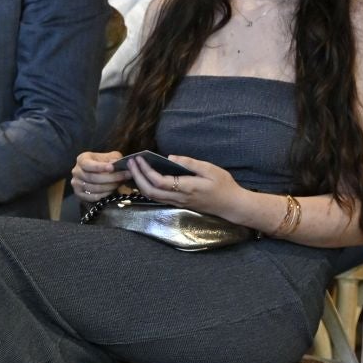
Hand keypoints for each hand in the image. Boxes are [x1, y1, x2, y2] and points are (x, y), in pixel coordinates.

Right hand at [70, 151, 130, 204]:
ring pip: (93, 188)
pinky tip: (112, 191)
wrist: (98, 172)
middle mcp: (76, 171)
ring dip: (109, 187)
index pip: (88, 164)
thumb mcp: (110, 156)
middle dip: (110, 178)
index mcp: (82, 159)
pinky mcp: (79, 194)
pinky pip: (92, 197)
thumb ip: (114, 158)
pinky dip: (103, 195)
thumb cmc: (104, 163)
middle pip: (92, 177)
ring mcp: (76, 184)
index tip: (112, 167)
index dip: (100, 167)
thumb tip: (116, 163)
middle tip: (124, 177)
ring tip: (120, 184)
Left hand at [127, 153, 244, 218]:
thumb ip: (190, 163)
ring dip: (140, 183)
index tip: (139, 159)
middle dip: (137, 177)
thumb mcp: (211, 169)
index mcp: (187, 188)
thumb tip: (170, 157)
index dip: (145, 171)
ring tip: (135, 168)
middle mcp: (179, 198)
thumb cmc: (224, 185)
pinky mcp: (179, 204)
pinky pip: (158, 198)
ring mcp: (178, 203)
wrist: (232, 205)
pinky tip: (145, 178)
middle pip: (150, 191)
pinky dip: (147, 188)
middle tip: (131, 162)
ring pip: (152, 197)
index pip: (159, 182)